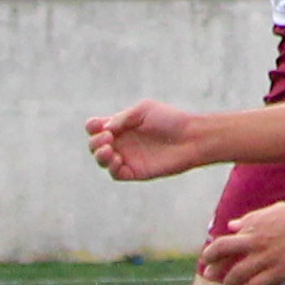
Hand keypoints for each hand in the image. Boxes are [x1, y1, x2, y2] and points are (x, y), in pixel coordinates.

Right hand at [85, 100, 206, 180]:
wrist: (191, 137)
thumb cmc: (171, 120)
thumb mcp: (144, 110)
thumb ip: (122, 118)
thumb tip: (104, 129)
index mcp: (123, 125)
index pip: (97, 128)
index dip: (93, 126)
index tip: (98, 125)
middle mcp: (123, 142)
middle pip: (95, 144)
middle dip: (95, 142)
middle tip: (108, 138)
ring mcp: (128, 157)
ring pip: (102, 160)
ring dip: (99, 155)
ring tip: (109, 149)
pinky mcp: (135, 171)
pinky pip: (115, 174)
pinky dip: (112, 167)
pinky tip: (119, 159)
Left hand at [200, 202, 284, 284]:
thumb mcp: (275, 211)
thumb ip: (251, 219)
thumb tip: (232, 226)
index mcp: (254, 227)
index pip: (222, 243)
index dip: (210, 254)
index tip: (207, 259)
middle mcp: (257, 244)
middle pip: (226, 261)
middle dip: (215, 271)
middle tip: (211, 276)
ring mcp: (268, 259)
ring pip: (238, 278)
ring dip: (231, 284)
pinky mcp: (281, 272)